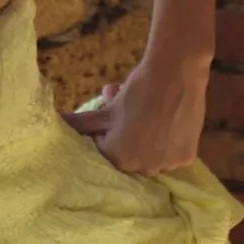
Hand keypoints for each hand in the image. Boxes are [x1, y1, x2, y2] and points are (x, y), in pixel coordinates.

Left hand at [60, 62, 207, 175]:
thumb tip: (55, 122)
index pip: (105, 151)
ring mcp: (167, 165)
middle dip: (125, 134)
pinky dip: (167, 139)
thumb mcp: (106, 110)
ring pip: (150, 154)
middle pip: (128, 154)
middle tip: (130, 111)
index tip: (113, 116)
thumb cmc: (136, 91)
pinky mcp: (187, 157)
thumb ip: (80, 123)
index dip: (106, 132)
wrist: (176, 74)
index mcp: (119, 160)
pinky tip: (167, 120)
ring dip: (146, 137)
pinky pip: (171, 152)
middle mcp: (143, 169)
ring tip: (148, 111)